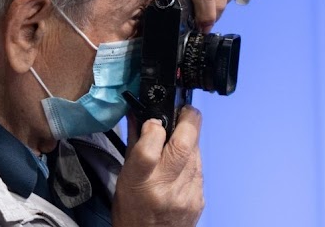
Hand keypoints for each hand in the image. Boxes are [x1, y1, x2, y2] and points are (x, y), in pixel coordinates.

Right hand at [112, 107, 203, 226]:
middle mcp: (166, 189)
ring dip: (190, 140)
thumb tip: (141, 115)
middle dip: (188, 119)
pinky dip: (192, 160)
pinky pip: (199, 168)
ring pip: (196, 152)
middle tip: (185, 110)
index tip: (153, 121)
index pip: (149, 148)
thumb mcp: (124, 179)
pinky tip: (182, 164)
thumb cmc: (133, 213)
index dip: (153, 128)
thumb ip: (135, 145)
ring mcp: (187, 195)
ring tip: (178, 139)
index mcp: (140, 184)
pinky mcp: (200, 198)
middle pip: (184, 145)